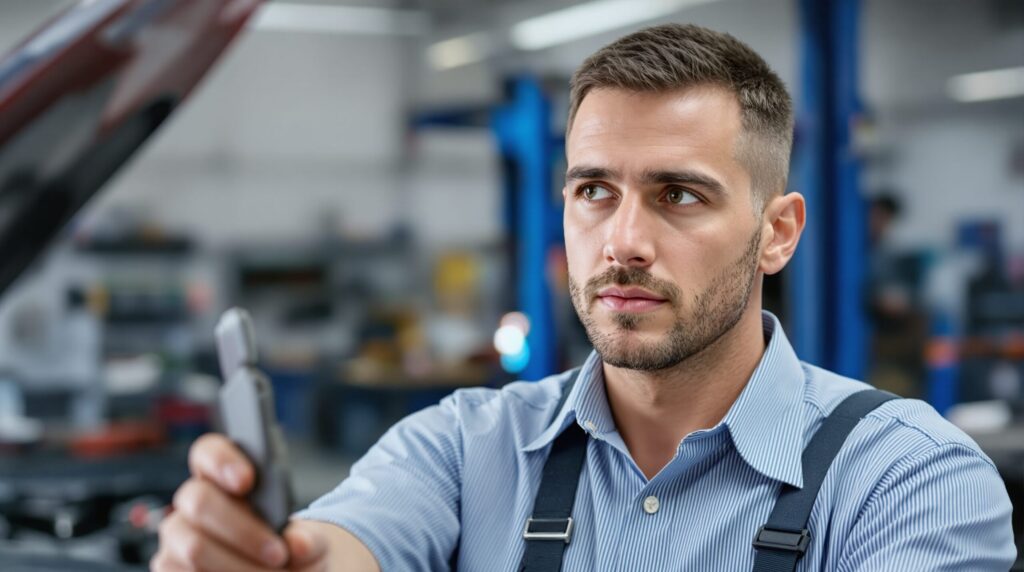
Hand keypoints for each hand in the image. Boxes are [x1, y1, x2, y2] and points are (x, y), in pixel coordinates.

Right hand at [151, 433, 329, 570]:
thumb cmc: (292, 549)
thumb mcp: (309, 542)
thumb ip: (308, 539)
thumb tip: (298, 544)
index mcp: (224, 476)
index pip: (208, 451)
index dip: (222, 460)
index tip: (247, 480)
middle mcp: (193, 502)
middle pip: (199, 501)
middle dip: (242, 531)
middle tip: (279, 554)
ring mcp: (177, 537)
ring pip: (194, 548)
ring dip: (237, 566)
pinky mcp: (170, 569)